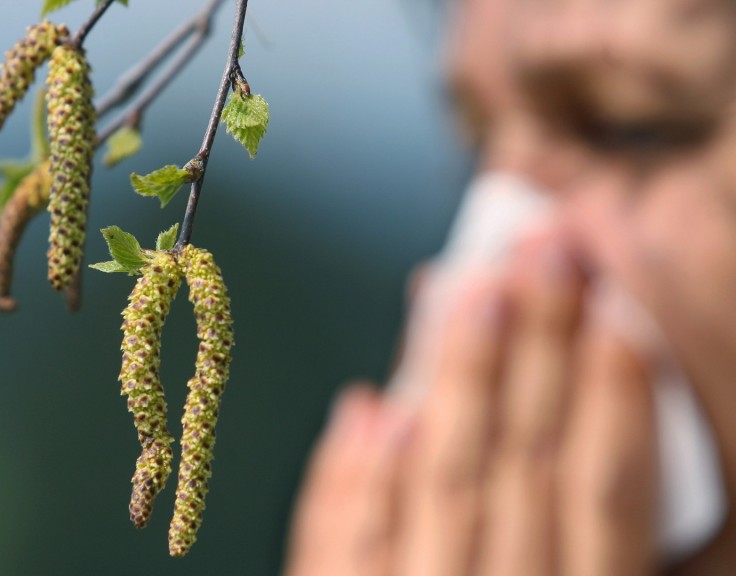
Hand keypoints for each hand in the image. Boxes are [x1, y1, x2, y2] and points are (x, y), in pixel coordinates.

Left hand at [284, 233, 658, 575]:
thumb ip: (569, 531)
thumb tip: (513, 413)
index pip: (605, 494)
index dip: (615, 400)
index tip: (617, 315)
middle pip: (521, 461)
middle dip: (538, 349)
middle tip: (544, 255)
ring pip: (443, 480)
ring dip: (459, 380)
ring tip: (470, 293)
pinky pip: (348, 545)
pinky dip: (360, 474)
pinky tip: (371, 407)